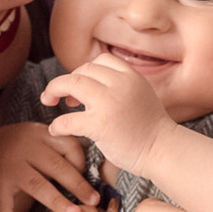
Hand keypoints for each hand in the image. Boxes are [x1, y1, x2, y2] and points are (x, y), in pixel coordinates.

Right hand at [0, 124, 97, 211]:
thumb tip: (101, 176)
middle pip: (57, 166)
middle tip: (95, 203)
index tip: (94, 183)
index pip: (69, 145)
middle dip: (77, 184)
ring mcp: (9, 167)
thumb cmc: (22, 152)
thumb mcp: (42, 142)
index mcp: (42, 136)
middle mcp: (26, 148)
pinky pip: (2, 206)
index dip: (83, 164)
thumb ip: (63, 153)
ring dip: (57, 201)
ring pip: (37, 185)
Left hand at [41, 53, 172, 177]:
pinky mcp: (100, 125)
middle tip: (59, 97)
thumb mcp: (140, 95)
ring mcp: (109, 103)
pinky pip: (68, 119)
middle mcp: (120, 84)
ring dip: (54, 90)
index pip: (101, 61)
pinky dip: (57, 124)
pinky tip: (55, 130)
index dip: (85, 70)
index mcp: (131, 76)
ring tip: (48, 102)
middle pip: (83, 70)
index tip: (80, 88)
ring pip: (72, 83)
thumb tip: (91, 86)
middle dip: (66, 81)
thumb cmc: (150, 129)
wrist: (163, 151)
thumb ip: (120, 87)